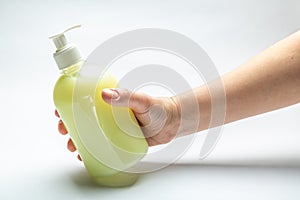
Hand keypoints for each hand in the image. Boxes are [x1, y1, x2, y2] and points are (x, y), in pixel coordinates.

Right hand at [55, 88, 180, 159]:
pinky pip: (103, 145)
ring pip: (91, 134)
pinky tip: (86, 156)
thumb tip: (106, 94)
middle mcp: (111, 115)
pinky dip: (92, 151)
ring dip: (78, 139)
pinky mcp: (121, 140)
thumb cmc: (159, 108)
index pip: (86, 101)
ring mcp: (115, 128)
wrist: (173, 122)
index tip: (59, 111)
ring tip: (72, 147)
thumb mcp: (142, 100)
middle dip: (70, 125)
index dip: (70, 105)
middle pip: (84, 119)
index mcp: (113, 102)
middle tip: (63, 131)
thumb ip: (126, 96)